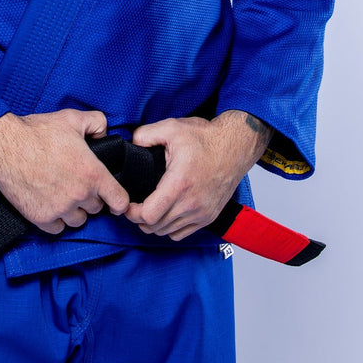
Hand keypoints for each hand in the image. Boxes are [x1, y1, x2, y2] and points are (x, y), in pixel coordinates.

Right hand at [0, 109, 129, 234]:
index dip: (119, 201)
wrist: (6, 146)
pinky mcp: (41, 218)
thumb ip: (97, 123)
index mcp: (92, 173)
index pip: (120, 201)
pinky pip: (58, 228)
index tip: (114, 200)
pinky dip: (56, 220)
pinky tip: (50, 204)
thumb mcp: (73, 118)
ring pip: (78, 220)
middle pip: (96, 209)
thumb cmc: (38, 132)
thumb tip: (104, 133)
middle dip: (90, 198)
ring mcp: (60, 209)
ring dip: (74, 211)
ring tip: (63, 195)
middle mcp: (80, 195)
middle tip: (77, 184)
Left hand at [125, 110, 271, 240]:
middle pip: (155, 227)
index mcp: (179, 183)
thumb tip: (131, 143)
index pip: (149, 215)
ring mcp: (202, 213)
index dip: (132, 213)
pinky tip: (166, 213)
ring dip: (154, 224)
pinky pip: (182, 234)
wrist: (235, 146)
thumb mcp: (172, 127)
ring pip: (167, 232)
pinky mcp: (209, 216)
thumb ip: (145, 134)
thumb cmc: (206, 138)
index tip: (127, 204)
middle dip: (139, 219)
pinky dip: (170, 228)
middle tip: (133, 206)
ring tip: (148, 209)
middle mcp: (192, 203)